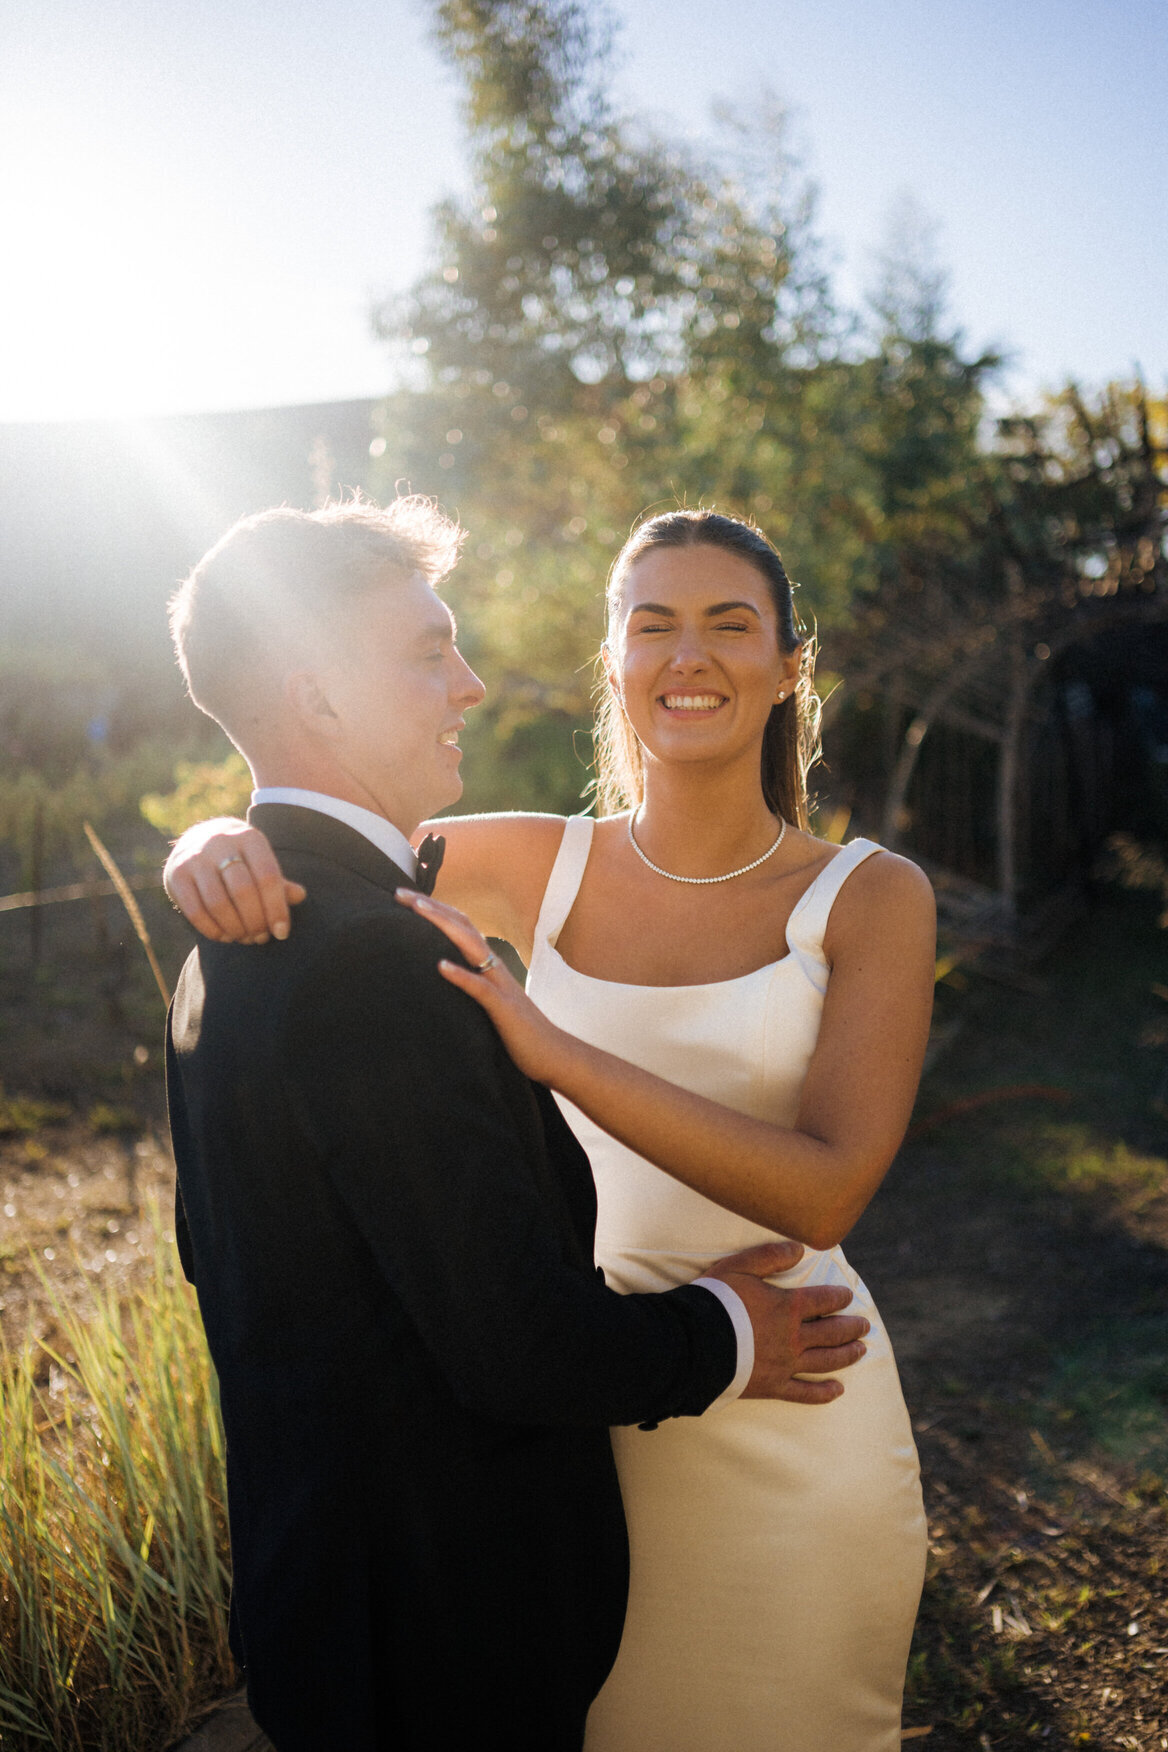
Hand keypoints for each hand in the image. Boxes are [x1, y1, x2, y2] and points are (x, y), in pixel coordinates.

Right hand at [163, 818, 305, 944]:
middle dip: (255, 921)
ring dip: (235, 928)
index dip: (276, 908)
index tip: (282, 932)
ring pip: (218, 902)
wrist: (198, 841)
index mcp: (249, 838)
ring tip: (245, 938)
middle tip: (261, 938)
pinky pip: (195, 910)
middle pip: (243, 890)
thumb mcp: (261, 864)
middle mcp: (220, 843)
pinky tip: (225, 937)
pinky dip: (212, 930)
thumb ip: (279, 882)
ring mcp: (195, 858)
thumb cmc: (241, 860)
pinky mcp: (176, 874)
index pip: (268, 876)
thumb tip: (300, 895)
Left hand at [395, 889, 570, 1083]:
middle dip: (431, 907)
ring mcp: (500, 984)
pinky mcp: (503, 1007)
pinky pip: (480, 988)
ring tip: (418, 911)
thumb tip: (444, 976)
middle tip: (400, 893)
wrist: (551, 1052)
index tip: (406, 899)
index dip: (435, 910)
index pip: (460, 927)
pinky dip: (461, 975)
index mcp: (489, 965)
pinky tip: (440, 966)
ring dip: (443, 926)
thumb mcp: (489, 1002)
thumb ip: (471, 986)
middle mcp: (494, 967)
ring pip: (472, 946)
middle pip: (463, 926)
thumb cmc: (517, 1031)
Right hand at [703, 1241, 868, 1404]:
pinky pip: (805, 1393)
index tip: (848, 1297)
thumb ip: (770, 1255)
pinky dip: (824, 1393)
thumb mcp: (739, 1266)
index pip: (824, 1300)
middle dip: (851, 1327)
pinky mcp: (774, 1386)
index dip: (839, 1297)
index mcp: (788, 1306)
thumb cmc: (715, 1300)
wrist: (695, 1343)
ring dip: (847, 1355)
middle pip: (832, 1332)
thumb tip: (799, 1248)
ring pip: (826, 1360)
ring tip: (861, 1351)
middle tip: (864, 1325)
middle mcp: (794, 1337)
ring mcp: (786, 1364)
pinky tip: (837, 1390)